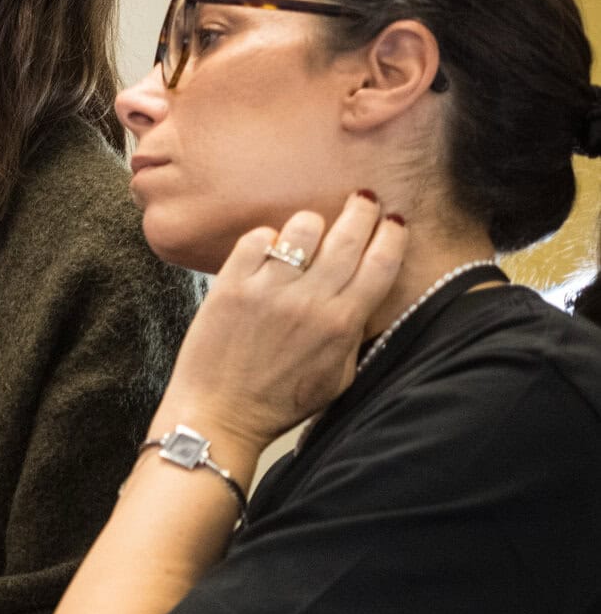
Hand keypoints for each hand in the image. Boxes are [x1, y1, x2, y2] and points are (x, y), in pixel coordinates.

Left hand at [159, 191, 406, 450]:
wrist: (219, 414)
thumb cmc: (278, 401)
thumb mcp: (337, 376)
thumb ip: (355, 333)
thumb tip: (368, 295)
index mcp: (341, 324)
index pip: (381, 264)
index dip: (393, 236)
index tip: (395, 221)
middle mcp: (309, 301)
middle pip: (348, 237)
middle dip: (362, 211)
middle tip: (364, 199)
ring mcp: (268, 290)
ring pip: (303, 229)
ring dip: (311, 223)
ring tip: (311, 228)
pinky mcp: (231, 285)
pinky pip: (257, 239)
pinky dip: (266, 238)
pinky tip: (268, 249)